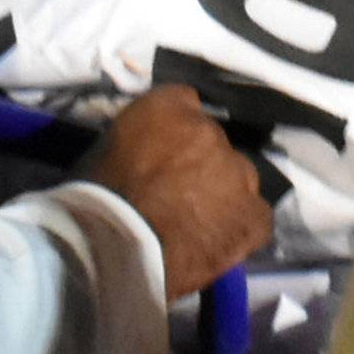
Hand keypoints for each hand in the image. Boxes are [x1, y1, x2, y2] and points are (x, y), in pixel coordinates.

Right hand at [84, 85, 270, 301]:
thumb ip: (139, 135)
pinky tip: (221, 240)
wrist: (112, 247)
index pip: (183, 106)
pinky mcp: (250, 216)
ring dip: (223, 193)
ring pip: (239, 177)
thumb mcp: (106, 148)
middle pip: (214, 143)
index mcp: (169, 106)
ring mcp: (236, 172)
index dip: (175, 138)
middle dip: (201, 165)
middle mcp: (210, 129)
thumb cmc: (97, 199)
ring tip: (197, 222)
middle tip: (177, 194)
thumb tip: (153, 147)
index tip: (163, 159)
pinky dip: (241, 226)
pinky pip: (256, 216)